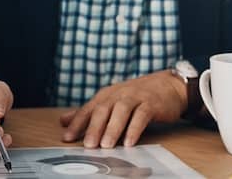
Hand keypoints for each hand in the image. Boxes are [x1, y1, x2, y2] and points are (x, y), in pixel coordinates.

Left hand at [59, 70, 186, 148]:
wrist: (168, 85)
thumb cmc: (136, 96)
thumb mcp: (110, 101)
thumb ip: (89, 112)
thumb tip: (63, 120)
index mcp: (106, 95)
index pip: (88, 109)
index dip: (76, 123)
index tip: (66, 138)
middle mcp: (118, 95)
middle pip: (103, 110)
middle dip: (94, 128)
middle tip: (88, 145)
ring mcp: (135, 98)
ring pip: (121, 112)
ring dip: (113, 129)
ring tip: (106, 145)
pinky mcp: (151, 104)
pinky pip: (141, 116)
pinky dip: (134, 129)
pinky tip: (129, 142)